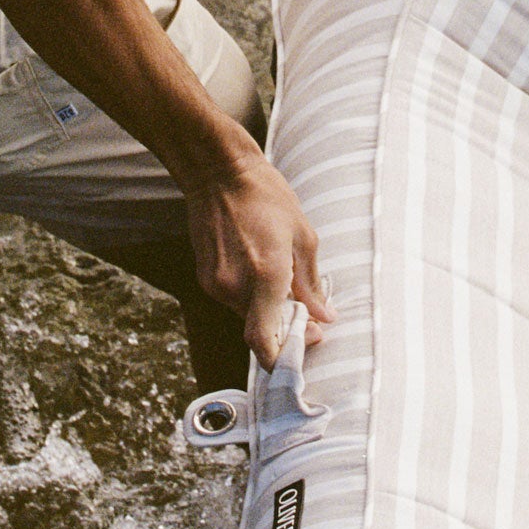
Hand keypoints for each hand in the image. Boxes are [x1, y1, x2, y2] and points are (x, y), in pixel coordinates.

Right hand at [183, 150, 334, 369]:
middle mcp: (235, 286)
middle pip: (260, 330)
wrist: (219, 173)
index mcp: (265, 276)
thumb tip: (323, 317)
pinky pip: (232, 299)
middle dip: (285, 327)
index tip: (306, 342)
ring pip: (246, 315)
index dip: (282, 356)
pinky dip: (250, 295)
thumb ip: (311, 284)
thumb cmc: (266, 197)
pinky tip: (261, 268)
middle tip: (307, 311)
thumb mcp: (302, 236)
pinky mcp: (205, 277)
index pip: (263, 341)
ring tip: (283, 278)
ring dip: (267, 309)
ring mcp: (215, 283)